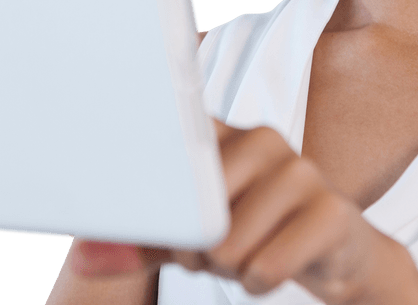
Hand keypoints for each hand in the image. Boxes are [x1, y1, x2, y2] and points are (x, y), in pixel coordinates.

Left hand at [69, 120, 417, 303]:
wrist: (334, 251)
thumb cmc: (252, 232)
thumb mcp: (189, 236)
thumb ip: (140, 240)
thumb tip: (82, 256)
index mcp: (221, 134)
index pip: (169, 143)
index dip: (154, 191)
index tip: (147, 204)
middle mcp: (260, 140)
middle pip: (192, 212)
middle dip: (194, 252)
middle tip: (217, 249)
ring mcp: (300, 171)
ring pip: (226, 246)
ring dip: (229, 271)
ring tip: (249, 255)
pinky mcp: (332, 211)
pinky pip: (265, 267)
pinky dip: (258, 283)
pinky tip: (273, 268)